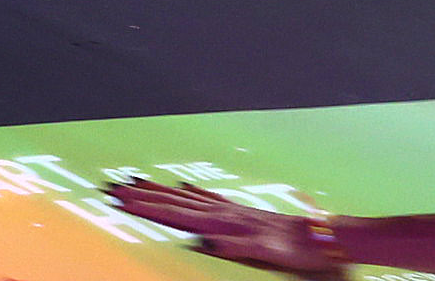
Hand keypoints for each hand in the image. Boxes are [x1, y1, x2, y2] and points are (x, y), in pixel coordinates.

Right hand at [107, 185, 346, 274]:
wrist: (322, 237)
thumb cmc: (294, 250)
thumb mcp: (265, 252)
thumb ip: (231, 245)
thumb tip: (198, 240)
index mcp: (221, 223)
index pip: (174, 214)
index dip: (145, 207)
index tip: (118, 200)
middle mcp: (220, 213)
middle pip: (173, 202)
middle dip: (141, 195)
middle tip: (112, 186)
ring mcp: (230, 210)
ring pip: (185, 197)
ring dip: (159, 190)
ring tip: (136, 180)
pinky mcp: (240, 211)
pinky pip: (207, 197)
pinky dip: (190, 191)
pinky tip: (183, 186)